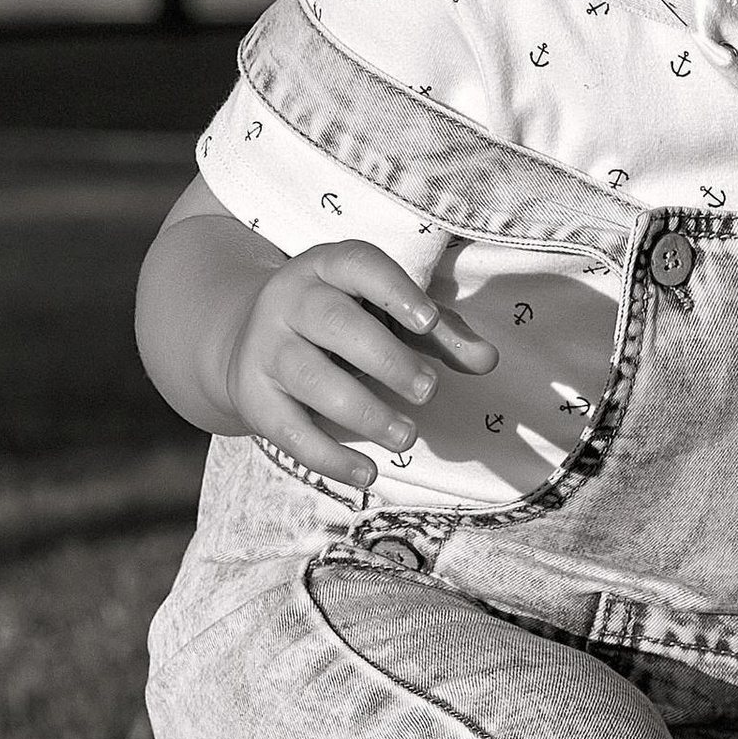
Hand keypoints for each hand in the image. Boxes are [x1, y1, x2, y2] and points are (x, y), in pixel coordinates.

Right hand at [222, 241, 496, 487]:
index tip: (428, 321)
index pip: (358, 265)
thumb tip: (487, 360)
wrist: (249, 341)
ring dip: (364, 412)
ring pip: (310, 378)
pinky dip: (330, 458)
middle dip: (386, 359)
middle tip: (428, 391)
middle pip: (335, 324)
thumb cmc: (344, 324)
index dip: (393, 290)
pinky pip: (290, 431)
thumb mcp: (389, 315)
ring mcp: (267, 348)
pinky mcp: (254, 398)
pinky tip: (369, 473)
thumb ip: (441, 333)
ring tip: (407, 437)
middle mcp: (290, 300)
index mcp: (328, 268)